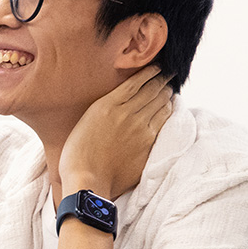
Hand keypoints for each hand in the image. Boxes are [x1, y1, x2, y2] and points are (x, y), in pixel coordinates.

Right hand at [59, 66, 172, 198]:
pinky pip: (163, 120)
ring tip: (169, 91)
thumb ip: (103, 111)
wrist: (87, 180)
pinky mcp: (148, 142)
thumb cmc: (77, 156)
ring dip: (167, 94)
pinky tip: (169, 106)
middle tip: (169, 76)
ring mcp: (140, 127)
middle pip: (152, 89)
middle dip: (162, 81)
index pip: (136, 81)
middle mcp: (126, 111)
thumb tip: (115, 106)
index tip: (157, 68)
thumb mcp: (85, 123)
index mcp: (107, 104)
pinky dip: (168, 109)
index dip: (150, 72)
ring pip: (161, 102)